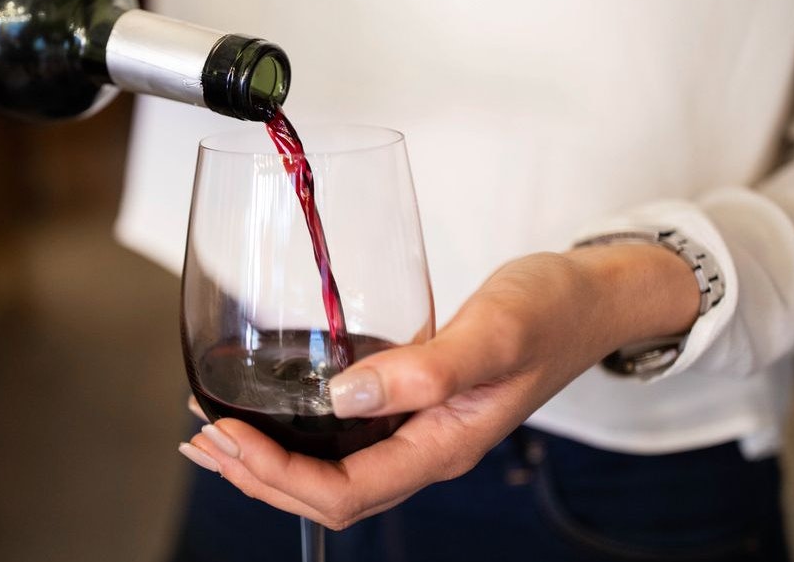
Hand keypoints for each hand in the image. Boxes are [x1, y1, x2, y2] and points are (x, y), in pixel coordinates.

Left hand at [178, 245, 699, 529]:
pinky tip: (269, 407)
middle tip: (200, 436)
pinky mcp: (413, 403)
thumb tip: (344, 396)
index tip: (226, 434)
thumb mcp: (496, 332)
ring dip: (267, 458)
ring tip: (213, 431)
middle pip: (325, 496)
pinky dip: (295, 430)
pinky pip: (343, 437)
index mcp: (441, 446)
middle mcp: (424, 448)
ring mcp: (418, 430)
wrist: (592, 298)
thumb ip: (428, 368)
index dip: (276, 474)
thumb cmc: (553, 311)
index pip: (342, 492)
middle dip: (256, 475)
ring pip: (329, 471)